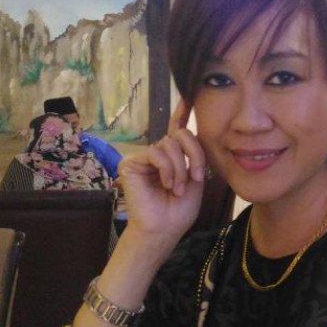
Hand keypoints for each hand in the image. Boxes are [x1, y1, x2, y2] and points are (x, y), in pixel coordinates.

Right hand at [118, 99, 206, 243]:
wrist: (164, 229)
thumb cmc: (179, 210)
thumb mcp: (194, 179)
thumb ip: (194, 155)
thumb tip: (190, 130)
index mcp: (173, 157)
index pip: (178, 130)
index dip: (181, 113)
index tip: (188, 97)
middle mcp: (158, 154)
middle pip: (181, 135)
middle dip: (193, 155)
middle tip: (195, 177)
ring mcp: (143, 157)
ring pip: (170, 144)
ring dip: (180, 168)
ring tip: (177, 188)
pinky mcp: (130, 162)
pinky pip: (156, 153)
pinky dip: (167, 169)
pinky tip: (167, 184)